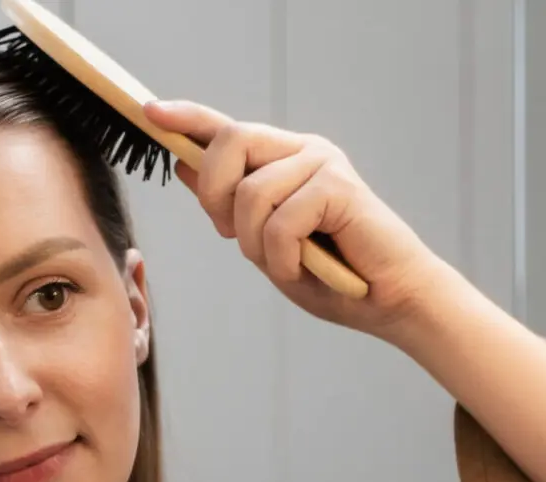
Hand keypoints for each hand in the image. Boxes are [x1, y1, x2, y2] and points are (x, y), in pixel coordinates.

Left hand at [141, 100, 459, 339]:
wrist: (393, 304)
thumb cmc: (335, 279)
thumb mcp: (266, 245)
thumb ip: (231, 207)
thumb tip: (184, 169)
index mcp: (285, 160)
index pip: (228, 129)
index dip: (188, 119)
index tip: (152, 112)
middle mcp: (304, 151)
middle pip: (231, 141)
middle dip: (216, 194)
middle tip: (230, 235)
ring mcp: (323, 164)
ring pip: (251, 193)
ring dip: (254, 243)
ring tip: (284, 264)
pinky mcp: (339, 187)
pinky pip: (281, 221)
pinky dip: (283, 258)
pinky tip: (307, 269)